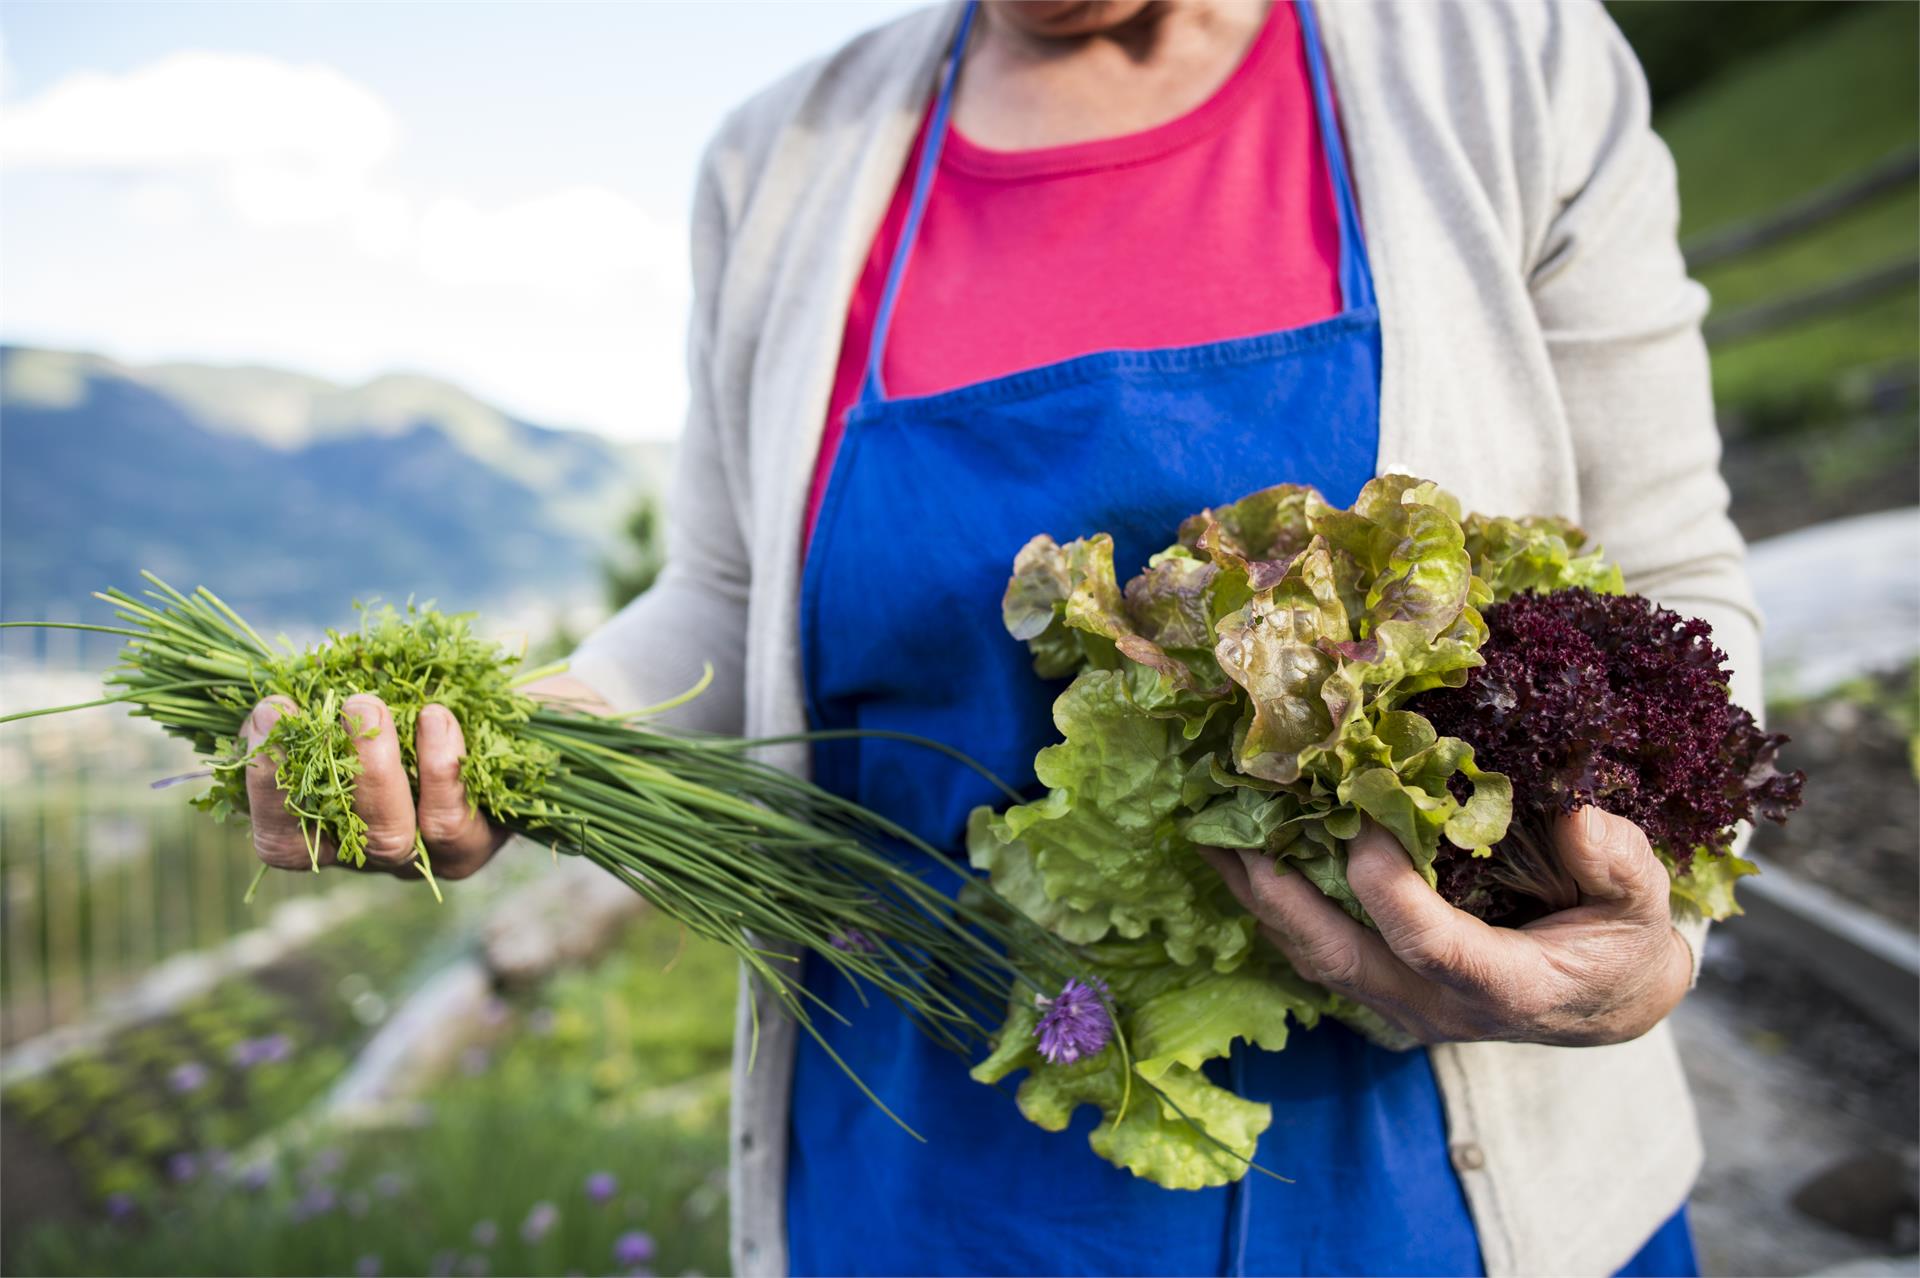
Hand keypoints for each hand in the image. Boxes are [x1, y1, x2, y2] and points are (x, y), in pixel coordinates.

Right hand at [241, 674, 606, 884]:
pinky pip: (449, 823)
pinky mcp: (480, 845)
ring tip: (364, 701)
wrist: (538, 709)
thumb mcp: (382, 692)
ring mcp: (428, 856)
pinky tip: (434, 716)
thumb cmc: (442, 697)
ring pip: (389, 836)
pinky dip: (437, 767)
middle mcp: (375, 851)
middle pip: (331, 839)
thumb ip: (328, 701)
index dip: (263, 785)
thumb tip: (273, 681)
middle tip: (311, 704)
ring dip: (371, 767)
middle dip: (310, 770)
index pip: (280, 837)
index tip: (266, 713)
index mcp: (335, 825)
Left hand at [1198, 808, 1693, 1046]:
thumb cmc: (1624, 944)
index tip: (1365, 820)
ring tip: (1208, 831)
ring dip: (1258, 895)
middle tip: (1227, 831)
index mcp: (1505, 988)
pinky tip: (1242, 851)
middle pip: (1338, 957)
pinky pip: (1315, 944)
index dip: (1390, 888)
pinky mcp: (1382, 984)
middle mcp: (1436, 1006)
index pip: (1430, 946)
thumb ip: (1619, 866)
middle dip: (1278, 896)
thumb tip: (1577, 818)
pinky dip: (1275, 900)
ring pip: (1312, 953)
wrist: (1608, 999)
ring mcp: (1400, 1001)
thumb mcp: (1644, 905)